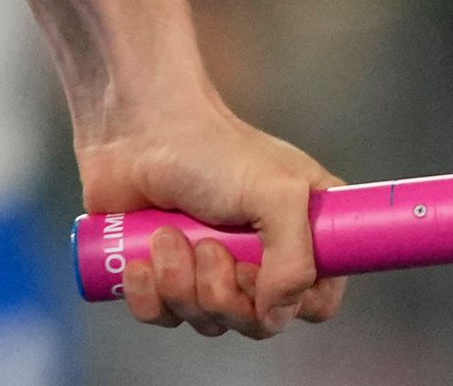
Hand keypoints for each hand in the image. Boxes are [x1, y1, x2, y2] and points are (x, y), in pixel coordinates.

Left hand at [80, 97, 348, 339]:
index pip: (317, 303)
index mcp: (302, 234)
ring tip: (168, 234)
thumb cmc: (210, 149)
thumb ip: (295, 262)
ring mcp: (209, 269)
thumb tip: (274, 315)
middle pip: (256, 323)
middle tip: (205, 244)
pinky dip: (148, 294)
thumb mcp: (277, 195)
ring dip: (180, 283)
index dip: (287, 302)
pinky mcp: (163, 274)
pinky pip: (161, 316)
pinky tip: (141, 259)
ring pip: (206, 321)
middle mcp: (260, 258)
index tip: (255, 269)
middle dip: (222, 291)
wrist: (135, 129)